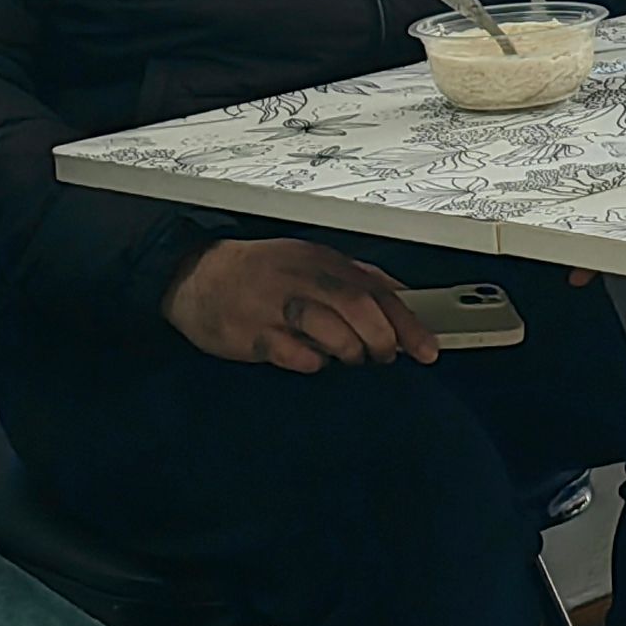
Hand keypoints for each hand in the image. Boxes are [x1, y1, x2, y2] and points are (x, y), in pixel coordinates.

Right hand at [166, 237, 437, 372]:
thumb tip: (400, 301)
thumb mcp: (311, 263)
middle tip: (383, 357)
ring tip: (348, 359)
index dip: (408, 324)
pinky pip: (293, 354)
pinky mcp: (253, 334)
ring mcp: (277, 306)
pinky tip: (310, 361)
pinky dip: (312, 363)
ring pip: (330, 330)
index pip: (378, 291)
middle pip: (359, 309)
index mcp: (324, 262)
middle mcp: (304, 280)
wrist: (198, 276)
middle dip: (381, 339)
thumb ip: (354, 281)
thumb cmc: (261, 274)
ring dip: (349, 352)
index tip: (428, 350)